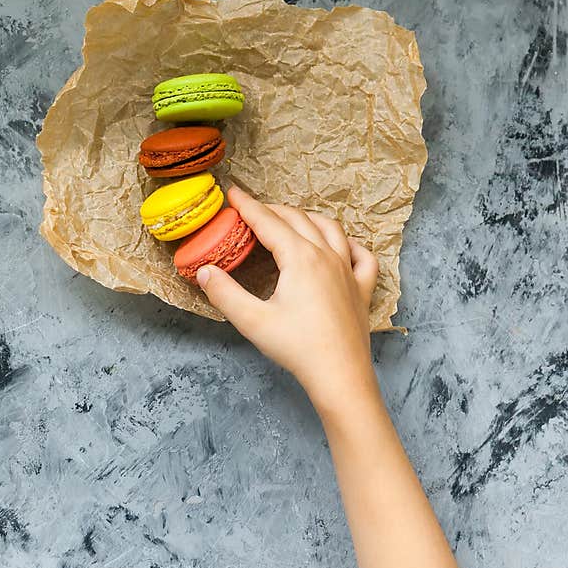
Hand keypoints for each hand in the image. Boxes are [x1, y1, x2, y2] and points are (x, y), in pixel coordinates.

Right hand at [197, 186, 377, 419]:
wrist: (340, 375)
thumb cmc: (298, 348)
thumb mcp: (252, 321)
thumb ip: (224, 292)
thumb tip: (204, 270)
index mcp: (300, 258)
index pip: (268, 222)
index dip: (248, 206)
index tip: (233, 192)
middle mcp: (327, 256)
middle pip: (298, 219)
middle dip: (273, 209)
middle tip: (252, 209)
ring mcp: (348, 271)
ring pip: (331, 229)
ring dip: (308, 218)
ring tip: (291, 220)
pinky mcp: (362, 289)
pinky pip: (362, 256)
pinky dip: (350, 244)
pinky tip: (342, 247)